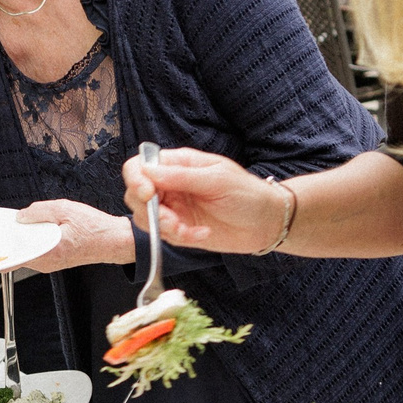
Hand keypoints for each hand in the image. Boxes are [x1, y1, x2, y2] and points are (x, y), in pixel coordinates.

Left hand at [14, 198, 137, 273]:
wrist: (114, 240)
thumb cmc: (95, 229)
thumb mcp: (65, 209)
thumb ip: (39, 211)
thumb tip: (22, 215)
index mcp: (47, 252)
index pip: (14, 255)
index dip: (3, 244)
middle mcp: (47, 262)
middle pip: (19, 250)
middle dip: (17, 235)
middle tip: (23, 221)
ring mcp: (50, 263)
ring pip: (28, 249)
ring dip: (28, 236)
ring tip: (41, 223)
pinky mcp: (55, 260)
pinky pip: (38, 250)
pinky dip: (38, 239)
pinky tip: (47, 228)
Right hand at [122, 146, 284, 253]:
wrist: (266, 222)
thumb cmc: (247, 193)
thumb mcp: (216, 179)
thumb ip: (181, 177)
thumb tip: (147, 171)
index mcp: (178, 164)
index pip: (139, 166)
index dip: (136, 179)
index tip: (148, 195)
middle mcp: (170, 185)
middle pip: (135, 194)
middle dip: (150, 211)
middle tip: (173, 221)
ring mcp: (174, 208)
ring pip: (145, 218)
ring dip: (165, 228)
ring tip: (189, 230)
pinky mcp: (180, 228)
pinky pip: (164, 235)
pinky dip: (181, 238)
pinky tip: (201, 234)